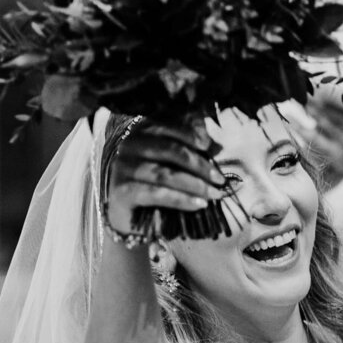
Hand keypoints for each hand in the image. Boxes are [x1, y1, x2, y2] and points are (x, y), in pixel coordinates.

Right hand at [103, 118, 227, 239]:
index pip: (168, 125)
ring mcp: (123, 168)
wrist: (130, 218)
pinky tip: (199, 204)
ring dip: (195, 184)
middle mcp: (129, 145)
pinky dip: (181, 199)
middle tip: (220, 179)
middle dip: (199, 165)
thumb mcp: (174, 163)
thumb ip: (191, 149)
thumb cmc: (155, 184)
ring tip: (214, 194)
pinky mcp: (122, 191)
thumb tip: (217, 146)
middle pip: (170, 150)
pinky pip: (157, 194)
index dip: (191, 133)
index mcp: (141, 131)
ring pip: (165, 174)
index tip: (210, 146)